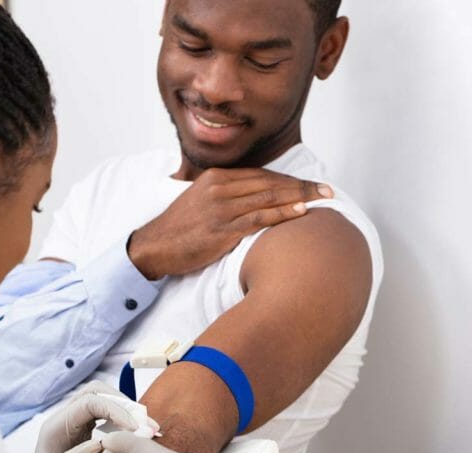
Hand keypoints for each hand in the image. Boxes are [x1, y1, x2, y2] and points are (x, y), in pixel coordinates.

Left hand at [16, 382, 143, 452]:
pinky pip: (104, 415)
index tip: (133, 427)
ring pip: (101, 400)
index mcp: (55, 427)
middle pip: (96, 393)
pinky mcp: (83, 431)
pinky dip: (122, 419)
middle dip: (122, 403)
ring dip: (124, 409)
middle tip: (144, 423)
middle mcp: (64, 419)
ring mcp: (74, 423)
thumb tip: (99, 443)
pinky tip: (134, 432)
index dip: (114, 409)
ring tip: (145, 427)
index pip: (88, 403)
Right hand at [128, 167, 333, 279]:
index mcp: (215, 178)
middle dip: (301, 185)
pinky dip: (282, 213)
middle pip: (269, 182)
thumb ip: (223, 195)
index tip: (309, 184)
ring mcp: (221, 208)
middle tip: (328, 190)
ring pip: (268, 197)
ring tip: (323, 198)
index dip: (288, 179)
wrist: (154, 246)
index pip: (260, 175)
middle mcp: (219, 188)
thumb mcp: (198, 201)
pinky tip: (301, 211)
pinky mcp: (222, 229)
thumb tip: (249, 199)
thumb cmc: (178, 229)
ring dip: (300, 196)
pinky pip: (259, 218)